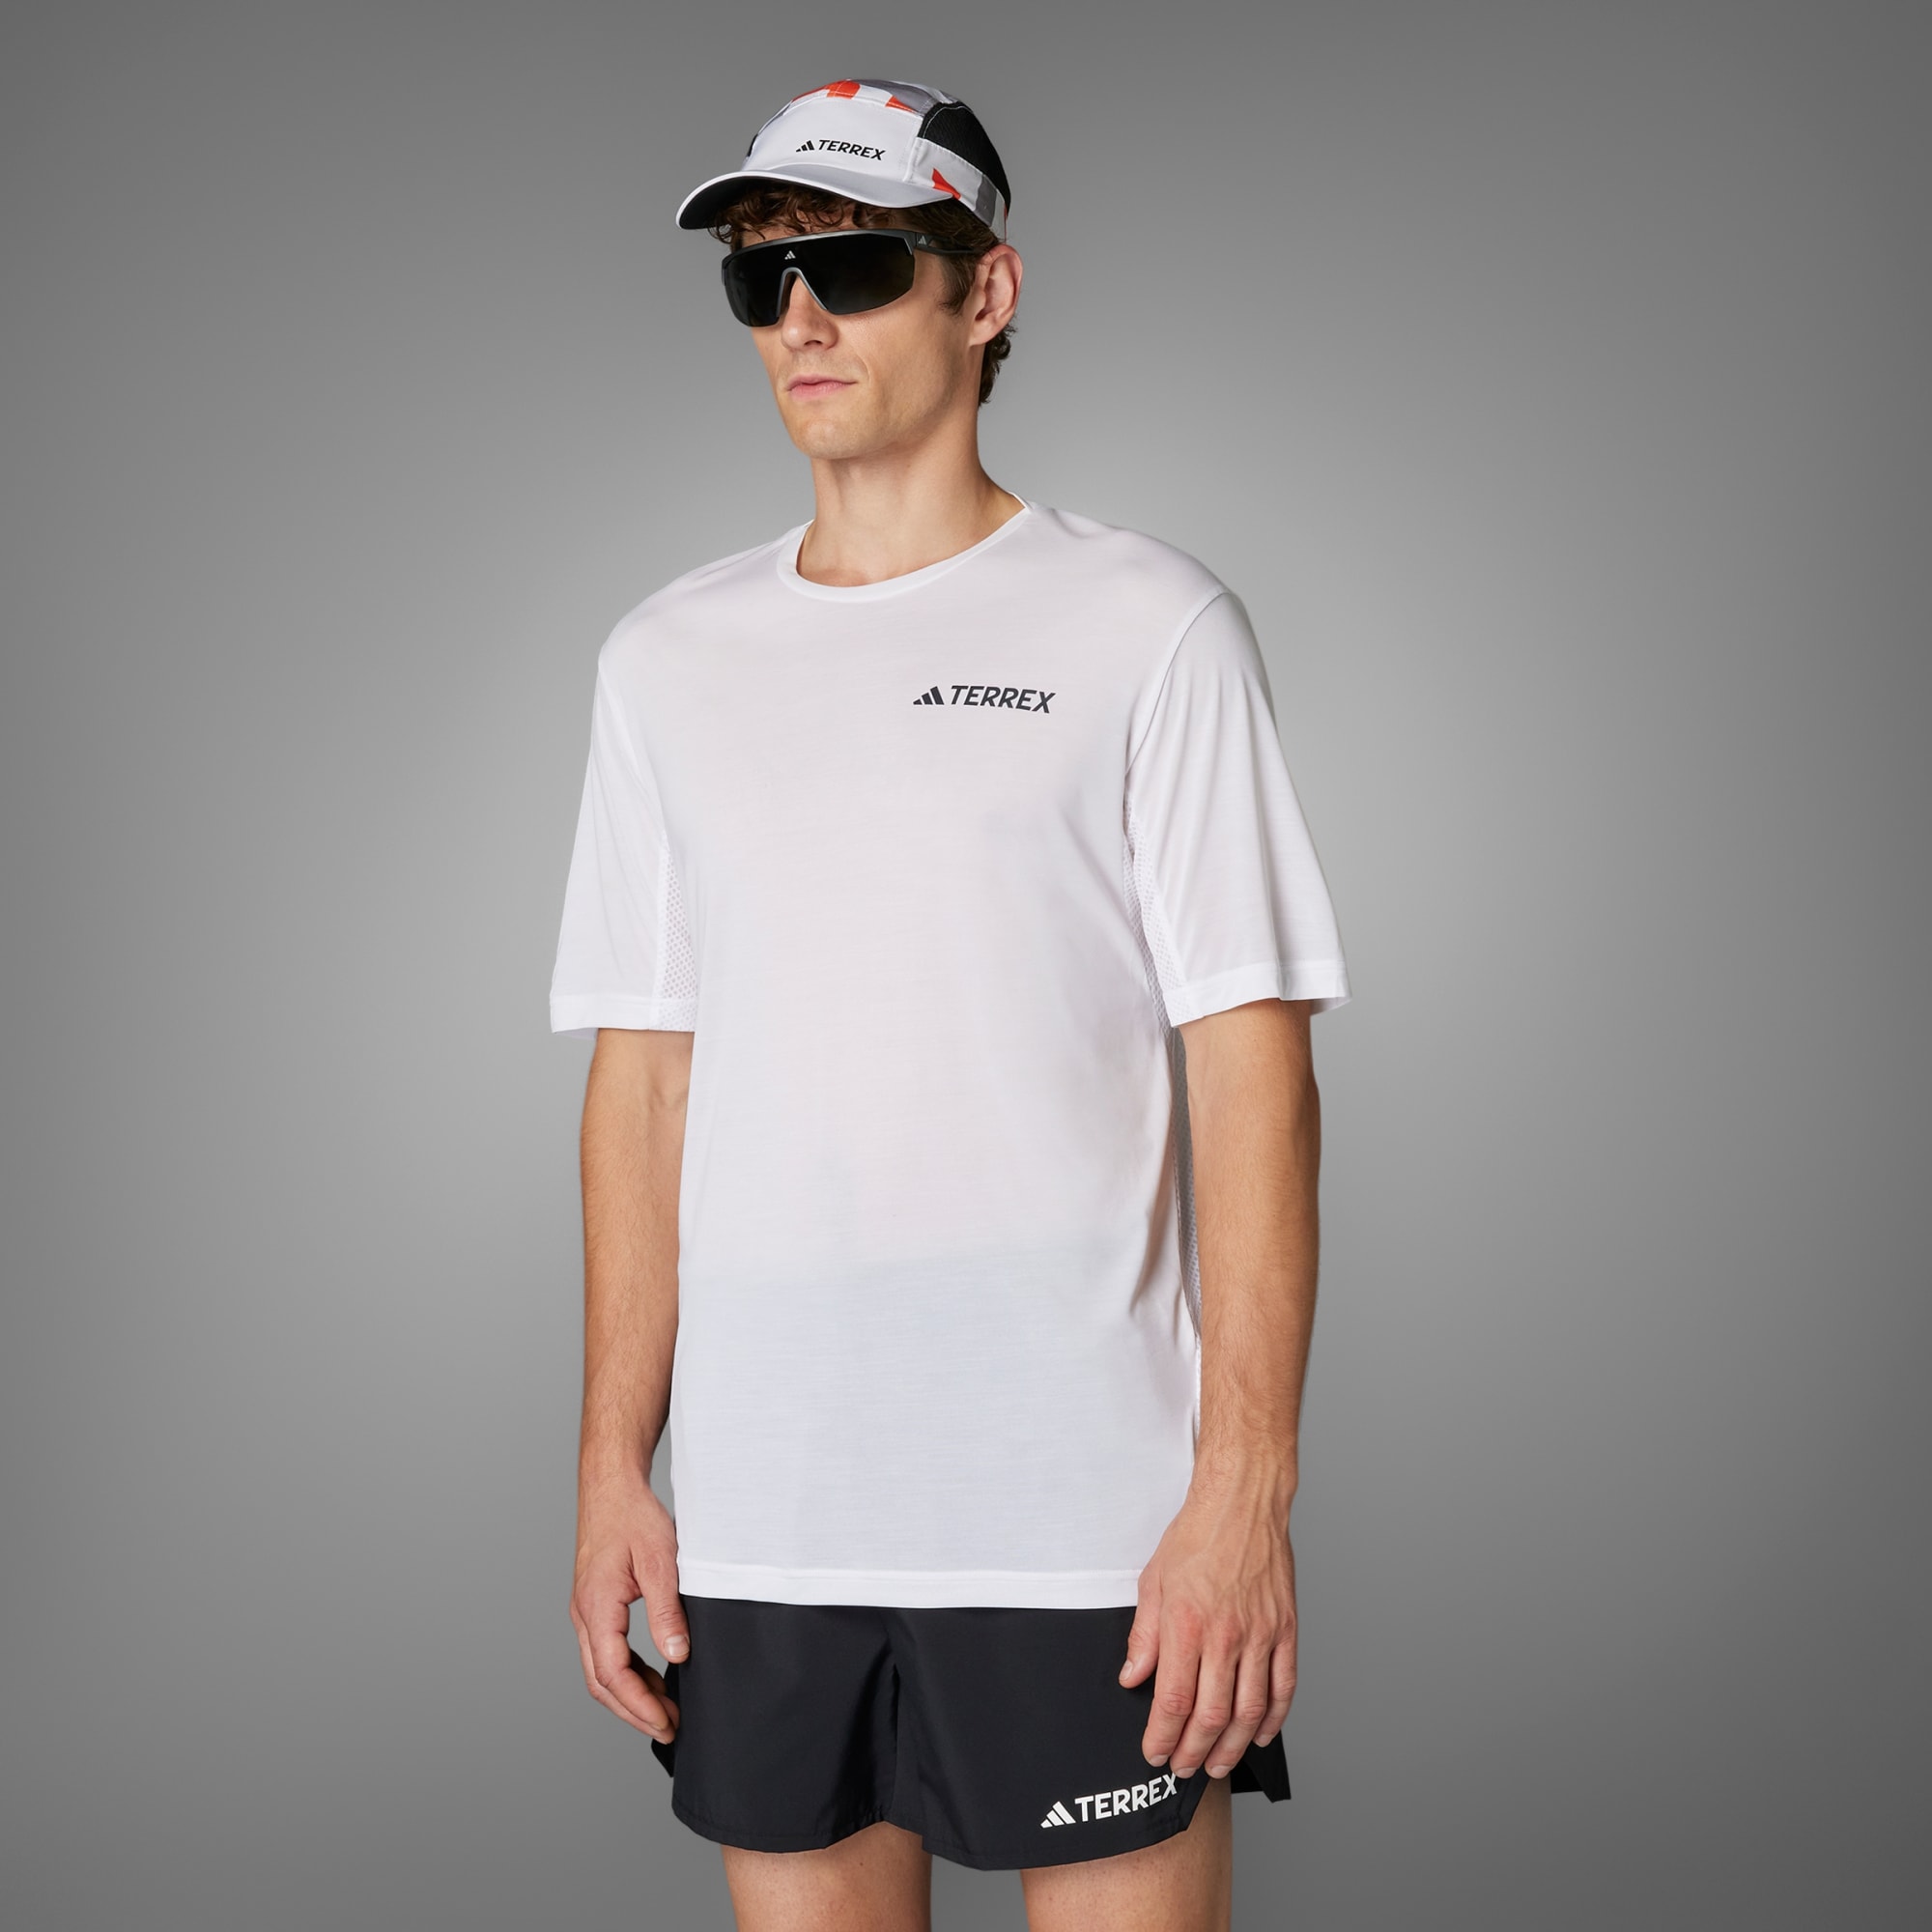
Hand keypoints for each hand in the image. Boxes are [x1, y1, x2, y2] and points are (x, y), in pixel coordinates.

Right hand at [569, 1467, 688, 1741]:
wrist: (612, 1486)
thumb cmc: (633, 1517)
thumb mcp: (660, 1562)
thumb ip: (667, 1612)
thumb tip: (679, 1654)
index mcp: (596, 1609)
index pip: (611, 1675)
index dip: (639, 1706)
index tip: (666, 1723)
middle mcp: (584, 1616)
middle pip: (601, 1682)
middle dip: (634, 1711)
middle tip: (669, 1728)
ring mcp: (586, 1612)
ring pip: (600, 1670)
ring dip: (630, 1695)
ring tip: (666, 1709)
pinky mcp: (595, 1606)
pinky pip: (605, 1652)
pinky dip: (628, 1673)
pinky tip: (653, 1677)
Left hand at [1118, 1469, 1297, 1778]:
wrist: (1243, 1503)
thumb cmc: (1197, 1536)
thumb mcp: (1153, 1581)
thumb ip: (1143, 1636)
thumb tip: (1132, 1678)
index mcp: (1187, 1624)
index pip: (1173, 1699)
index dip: (1163, 1736)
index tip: (1155, 1753)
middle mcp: (1226, 1635)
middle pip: (1212, 1715)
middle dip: (1194, 1751)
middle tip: (1183, 1769)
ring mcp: (1261, 1635)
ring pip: (1249, 1711)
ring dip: (1232, 1747)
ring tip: (1216, 1764)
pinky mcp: (1286, 1630)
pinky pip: (1283, 1687)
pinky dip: (1273, 1719)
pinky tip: (1260, 1735)